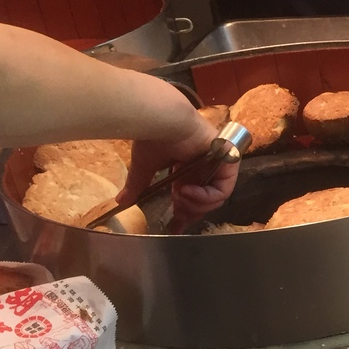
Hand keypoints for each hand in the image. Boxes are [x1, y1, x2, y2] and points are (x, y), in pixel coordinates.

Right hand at [121, 120, 239, 232]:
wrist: (163, 120)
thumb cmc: (153, 138)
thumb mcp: (144, 168)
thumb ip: (137, 186)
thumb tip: (120, 202)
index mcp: (187, 169)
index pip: (193, 198)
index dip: (185, 214)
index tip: (175, 227)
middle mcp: (203, 168)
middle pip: (205, 202)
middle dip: (190, 211)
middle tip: (176, 212)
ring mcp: (217, 165)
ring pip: (215, 199)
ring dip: (196, 204)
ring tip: (179, 196)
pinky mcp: (227, 162)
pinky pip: (223, 189)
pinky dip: (206, 196)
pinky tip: (187, 191)